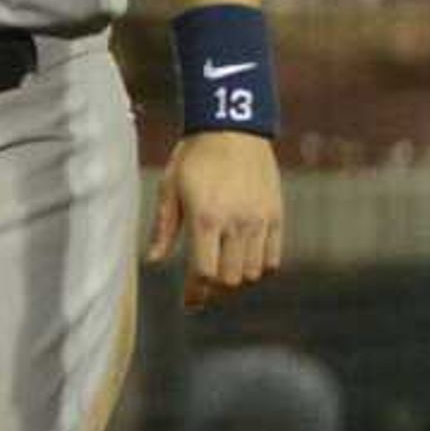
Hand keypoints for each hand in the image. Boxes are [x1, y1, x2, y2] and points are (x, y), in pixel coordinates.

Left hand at [148, 129, 284, 309]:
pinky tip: (246, 261)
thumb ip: (164, 228)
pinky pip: (273, 258)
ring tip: (223, 272)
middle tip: (204, 287)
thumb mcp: (170, 188)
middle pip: (230, 278)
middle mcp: (236, 223)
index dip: (195, 293)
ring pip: (253, 272)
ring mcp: (259, 220)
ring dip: (237, 279)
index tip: (189, 302)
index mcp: (206, 218)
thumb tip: (153, 261)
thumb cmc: (194, 157)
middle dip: (214, 288)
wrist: (232, 128)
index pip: (204, 273)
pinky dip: (261, 268)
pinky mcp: (276, 215)